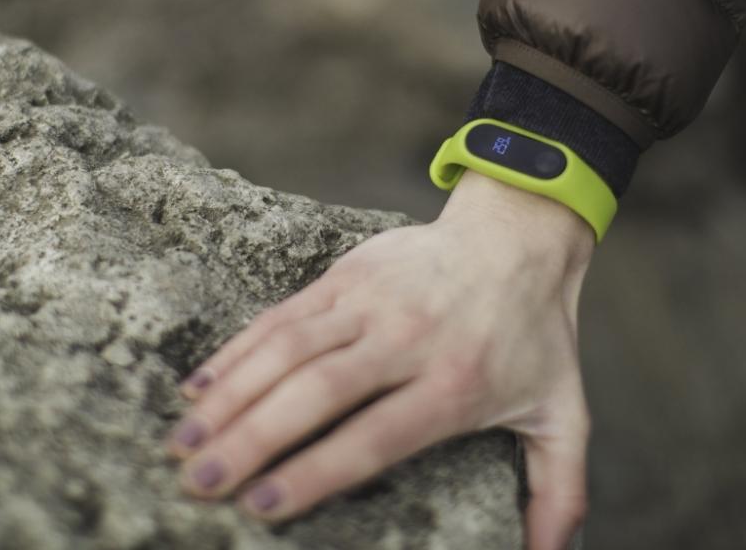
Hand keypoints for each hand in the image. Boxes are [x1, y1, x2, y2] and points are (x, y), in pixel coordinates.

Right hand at [165, 170, 594, 549]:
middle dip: (249, 440)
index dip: (315, 472)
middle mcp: (408, 340)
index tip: (261, 508)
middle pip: (317, 393)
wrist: (517, 238)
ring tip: (181, 444)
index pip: (374, 436)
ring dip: (228, 398)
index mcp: (457, 385)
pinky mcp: (345, 275)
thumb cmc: (535, 339)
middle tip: (196, 483)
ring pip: (286, 350)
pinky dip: (235, 352)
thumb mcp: (565, 415)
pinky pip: (281, 316)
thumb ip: (559, 492)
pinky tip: (197, 388)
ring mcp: (371, 301)